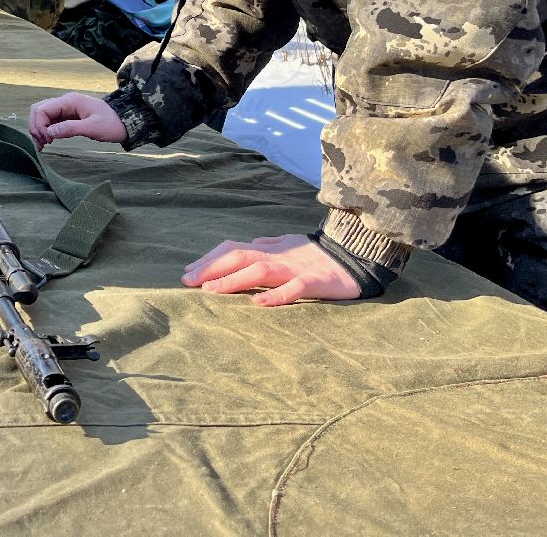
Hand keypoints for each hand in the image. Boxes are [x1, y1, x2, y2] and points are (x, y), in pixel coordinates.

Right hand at [29, 92, 125, 148]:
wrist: (124, 123)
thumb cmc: (111, 124)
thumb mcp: (92, 128)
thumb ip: (70, 128)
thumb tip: (49, 132)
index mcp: (70, 101)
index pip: (42, 109)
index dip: (39, 125)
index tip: (47, 140)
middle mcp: (65, 102)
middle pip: (39, 110)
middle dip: (36, 126)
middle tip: (43, 143)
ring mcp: (65, 108)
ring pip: (43, 115)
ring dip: (39, 129)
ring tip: (43, 145)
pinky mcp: (67, 116)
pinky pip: (50, 121)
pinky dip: (46, 130)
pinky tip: (48, 141)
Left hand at [182, 234, 361, 305]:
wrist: (358, 254)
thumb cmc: (320, 254)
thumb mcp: (290, 244)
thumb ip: (268, 244)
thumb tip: (247, 243)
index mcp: (271, 248)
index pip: (234, 249)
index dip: (209, 259)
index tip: (188, 272)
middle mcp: (279, 255)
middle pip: (239, 256)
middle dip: (211, 268)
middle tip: (188, 281)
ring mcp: (296, 268)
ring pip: (260, 269)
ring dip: (233, 280)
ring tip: (211, 291)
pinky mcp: (316, 282)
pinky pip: (295, 289)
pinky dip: (276, 295)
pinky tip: (259, 304)